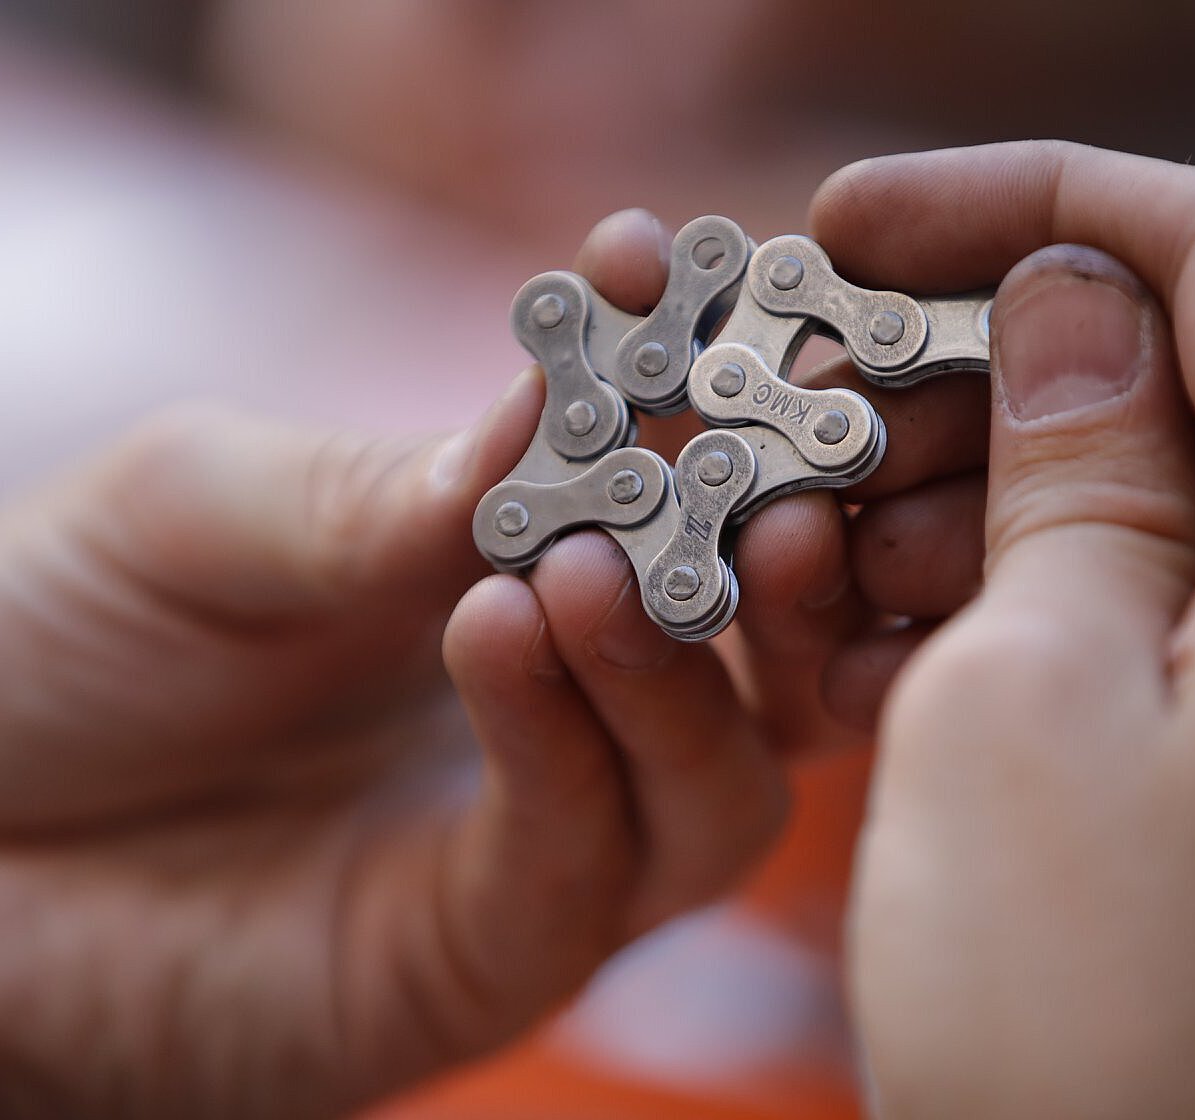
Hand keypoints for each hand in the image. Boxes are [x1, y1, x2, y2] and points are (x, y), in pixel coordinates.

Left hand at [0, 212, 860, 1117]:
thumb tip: (558, 415)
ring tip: (592, 562)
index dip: (688, 376)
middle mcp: (566, 702)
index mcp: (515, 569)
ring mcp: (548, 833)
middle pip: (758, 651)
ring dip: (686, 663)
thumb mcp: (203, 518)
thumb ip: (381, 490)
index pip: (667, 480)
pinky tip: (502, 626)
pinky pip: (584, 856)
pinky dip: (566, 741)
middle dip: (784, 557)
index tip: (660, 267)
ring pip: (723, 778)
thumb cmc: (55, 646)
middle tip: (766, 473)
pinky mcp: (496, 952)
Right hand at [813, 142, 1194, 1114]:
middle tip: (806, 425)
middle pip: (1183, 377)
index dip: (1020, 204)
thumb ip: (1074, 465)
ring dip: (971, 508)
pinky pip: (1157, 624)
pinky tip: (877, 662)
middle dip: (971, 375)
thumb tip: (1076, 310)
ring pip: (1152, 505)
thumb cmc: (1090, 1023)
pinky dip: (1019, 614)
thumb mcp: (1026, 690)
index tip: (850, 220)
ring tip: (817, 573)